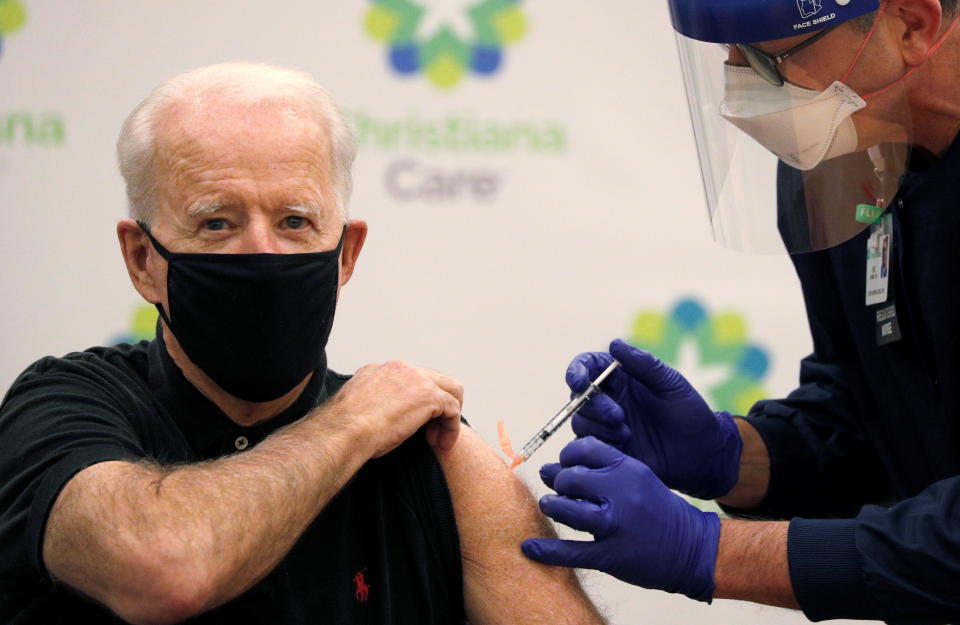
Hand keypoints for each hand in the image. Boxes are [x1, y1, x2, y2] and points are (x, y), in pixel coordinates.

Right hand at [328, 361, 462, 456]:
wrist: (344, 432)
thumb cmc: (344, 430)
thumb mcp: (355, 409)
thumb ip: (369, 405)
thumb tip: (373, 417)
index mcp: (379, 371)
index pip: (410, 380)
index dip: (415, 403)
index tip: (410, 424)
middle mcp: (399, 369)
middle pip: (434, 380)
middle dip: (437, 404)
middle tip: (429, 431)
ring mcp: (417, 379)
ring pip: (450, 390)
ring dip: (447, 417)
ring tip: (438, 440)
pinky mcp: (430, 396)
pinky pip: (453, 409)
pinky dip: (451, 428)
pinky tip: (442, 445)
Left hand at [521, 437, 719, 601]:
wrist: (691, 548)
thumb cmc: (657, 509)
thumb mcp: (637, 477)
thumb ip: (599, 470)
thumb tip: (549, 468)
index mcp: (628, 469)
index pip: (583, 449)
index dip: (567, 456)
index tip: (566, 465)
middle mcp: (621, 493)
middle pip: (570, 478)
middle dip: (559, 482)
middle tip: (560, 490)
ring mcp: (615, 525)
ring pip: (566, 508)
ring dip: (552, 506)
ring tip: (551, 506)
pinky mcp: (611, 555)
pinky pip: (570, 551)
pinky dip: (546, 550)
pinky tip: (529, 547)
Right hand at [567, 339, 741, 499]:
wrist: (702, 454)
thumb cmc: (690, 414)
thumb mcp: (671, 385)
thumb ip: (644, 364)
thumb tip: (614, 344)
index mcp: (621, 378)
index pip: (587, 367)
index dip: (576, 371)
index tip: (579, 381)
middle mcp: (609, 400)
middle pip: (579, 397)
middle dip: (592, 406)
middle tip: (618, 417)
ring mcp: (606, 426)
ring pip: (580, 422)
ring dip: (598, 428)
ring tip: (627, 434)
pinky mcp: (608, 450)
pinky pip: (588, 447)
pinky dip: (600, 445)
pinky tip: (624, 447)